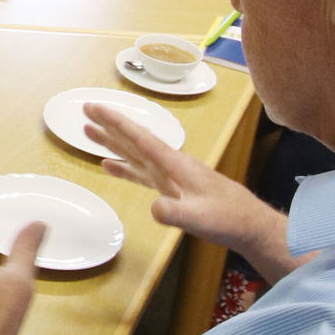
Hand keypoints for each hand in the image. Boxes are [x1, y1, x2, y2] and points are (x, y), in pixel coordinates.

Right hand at [86, 103, 278, 255]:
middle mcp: (170, 164)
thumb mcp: (200, 219)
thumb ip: (175, 213)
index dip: (116, 122)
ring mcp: (171, 175)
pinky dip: (124, 167)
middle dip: (109, 125)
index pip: (140, 137)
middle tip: (84, 110)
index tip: (94, 107)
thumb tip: (152, 207)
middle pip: (134, 139)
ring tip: (88, 132)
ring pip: (135, 153)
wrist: (249, 226)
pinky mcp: (172, 188)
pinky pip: (141, 172)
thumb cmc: (228, 219)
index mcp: (175, 164)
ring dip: (113, 143)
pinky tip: (109, 165)